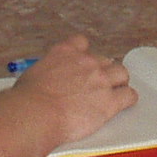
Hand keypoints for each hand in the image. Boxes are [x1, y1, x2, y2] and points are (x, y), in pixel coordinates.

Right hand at [10, 35, 136, 147]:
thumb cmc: (27, 101)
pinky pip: (129, 95)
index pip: (81, 43)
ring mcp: (100, 80)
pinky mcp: (109, 101)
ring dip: (118, 83)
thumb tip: (44, 84)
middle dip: (103, 72)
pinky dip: (128, 99)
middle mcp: (86, 62)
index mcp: (65, 52)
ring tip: (115, 93)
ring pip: (121, 74)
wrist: (35, 114)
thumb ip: (47, 74)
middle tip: (98, 85)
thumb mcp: (33, 76)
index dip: (85, 54)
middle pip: (105, 60)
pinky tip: (125, 103)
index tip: (84, 63)